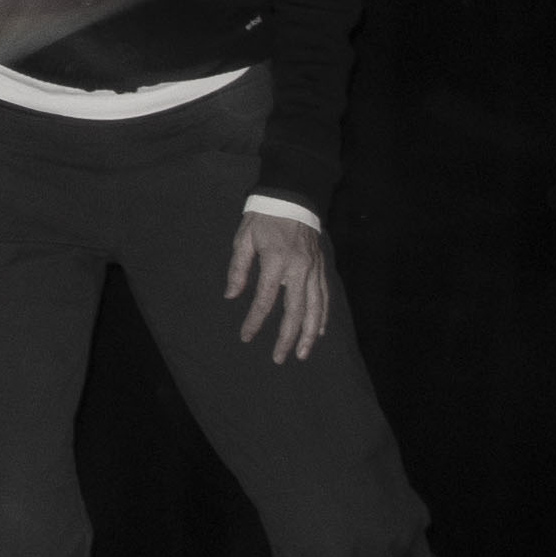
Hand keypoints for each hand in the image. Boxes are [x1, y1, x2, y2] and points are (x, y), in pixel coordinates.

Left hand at [224, 204, 331, 363]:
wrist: (292, 197)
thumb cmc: (263, 218)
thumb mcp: (244, 238)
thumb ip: (238, 268)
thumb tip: (231, 295)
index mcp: (275, 261)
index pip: (264, 299)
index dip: (255, 320)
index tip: (246, 337)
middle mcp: (299, 268)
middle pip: (295, 311)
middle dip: (287, 338)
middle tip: (279, 358)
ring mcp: (313, 269)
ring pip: (314, 308)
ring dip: (308, 334)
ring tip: (302, 354)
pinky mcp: (321, 267)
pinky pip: (324, 296)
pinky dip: (322, 316)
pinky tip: (318, 332)